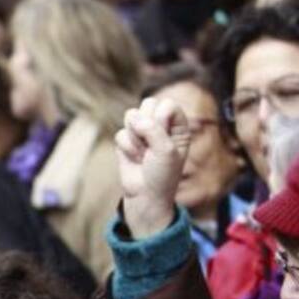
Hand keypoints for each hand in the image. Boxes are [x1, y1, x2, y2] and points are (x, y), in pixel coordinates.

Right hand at [114, 96, 187, 239]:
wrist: (146, 195)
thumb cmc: (163, 175)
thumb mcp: (166, 150)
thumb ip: (153, 129)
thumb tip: (133, 116)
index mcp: (178, 125)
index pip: (167, 104)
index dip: (161, 118)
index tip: (163, 137)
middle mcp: (161, 125)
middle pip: (148, 104)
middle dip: (146, 124)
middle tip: (152, 145)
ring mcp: (142, 132)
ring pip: (131, 116)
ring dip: (135, 137)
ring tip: (143, 153)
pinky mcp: (126, 141)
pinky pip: (120, 133)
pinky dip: (126, 148)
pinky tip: (135, 159)